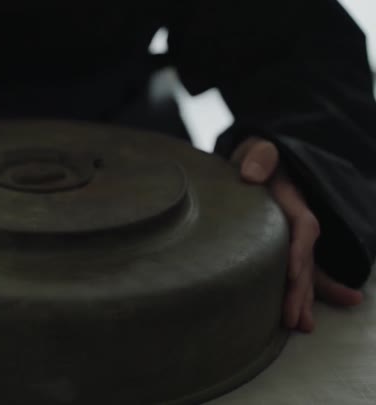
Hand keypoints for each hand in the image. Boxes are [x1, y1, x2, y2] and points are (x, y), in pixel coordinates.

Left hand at [232, 137, 362, 332]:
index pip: (303, 227)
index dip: (300, 250)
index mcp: (292, 200)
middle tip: (293, 319)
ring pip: (304, 272)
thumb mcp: (257, 149)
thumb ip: (260, 156)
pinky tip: (307, 318)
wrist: (253, 160)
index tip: (292, 274)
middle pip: (305, 259)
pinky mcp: (281, 247)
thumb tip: (252, 174)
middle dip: (300, 290)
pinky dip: (306, 293)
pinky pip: (298, 272)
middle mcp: (296, 223)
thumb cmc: (254, 156)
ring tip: (302, 326)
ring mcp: (291, 238)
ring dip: (303, 299)